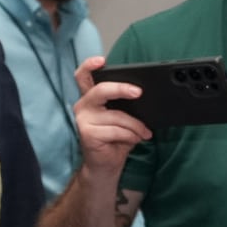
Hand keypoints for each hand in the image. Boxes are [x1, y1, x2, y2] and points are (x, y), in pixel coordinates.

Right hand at [72, 56, 152, 175]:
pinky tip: (134, 140)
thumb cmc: (116, 139)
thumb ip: (126, 105)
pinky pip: (118, 130)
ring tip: (143, 132)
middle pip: (100, 90)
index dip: (90, 66)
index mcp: (91, 99)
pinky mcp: (87, 134)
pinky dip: (132, 136)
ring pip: (118, 115)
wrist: (106, 165)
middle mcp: (83, 106)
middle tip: (138, 92)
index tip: (102, 61)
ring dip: (136, 126)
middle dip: (120, 89)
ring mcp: (83, 120)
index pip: (84, 77)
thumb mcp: (123, 117)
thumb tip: (142, 96)